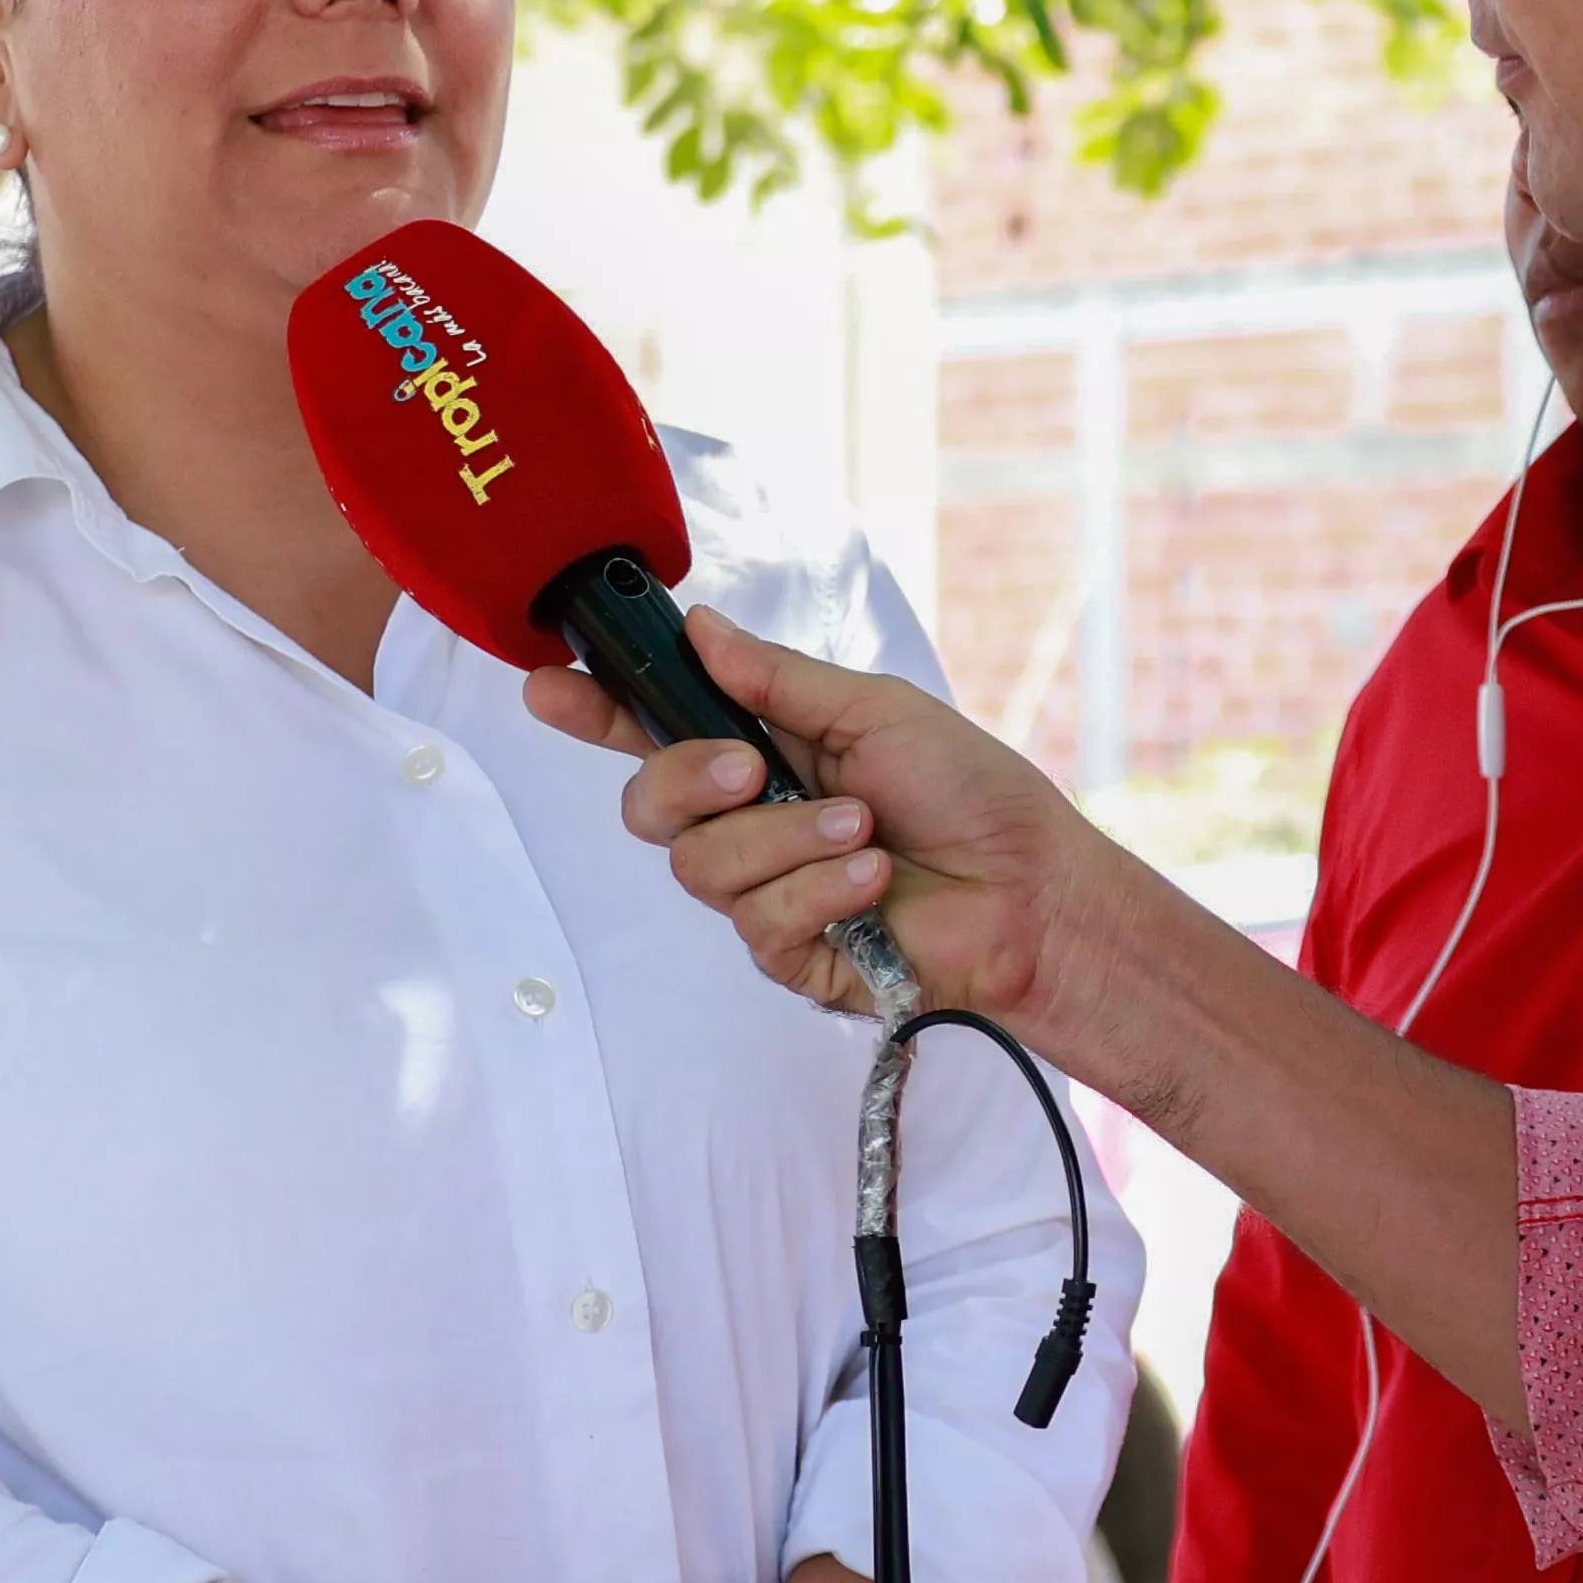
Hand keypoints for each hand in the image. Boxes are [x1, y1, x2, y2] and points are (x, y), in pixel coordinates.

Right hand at [526, 606, 1118, 1033]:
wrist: (1032, 889)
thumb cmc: (969, 793)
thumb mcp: (876, 711)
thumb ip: (778, 681)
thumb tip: (701, 628)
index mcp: (762, 751)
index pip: (654, 730)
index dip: (595, 709)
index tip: (549, 684)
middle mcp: (750, 822)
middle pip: (648, 806)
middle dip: (688, 779)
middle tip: (753, 769)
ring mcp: (765, 892)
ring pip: (701, 867)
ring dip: (789, 840)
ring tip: (866, 829)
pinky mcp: (791, 954)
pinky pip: (757, 924)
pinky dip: (819, 891)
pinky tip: (873, 880)